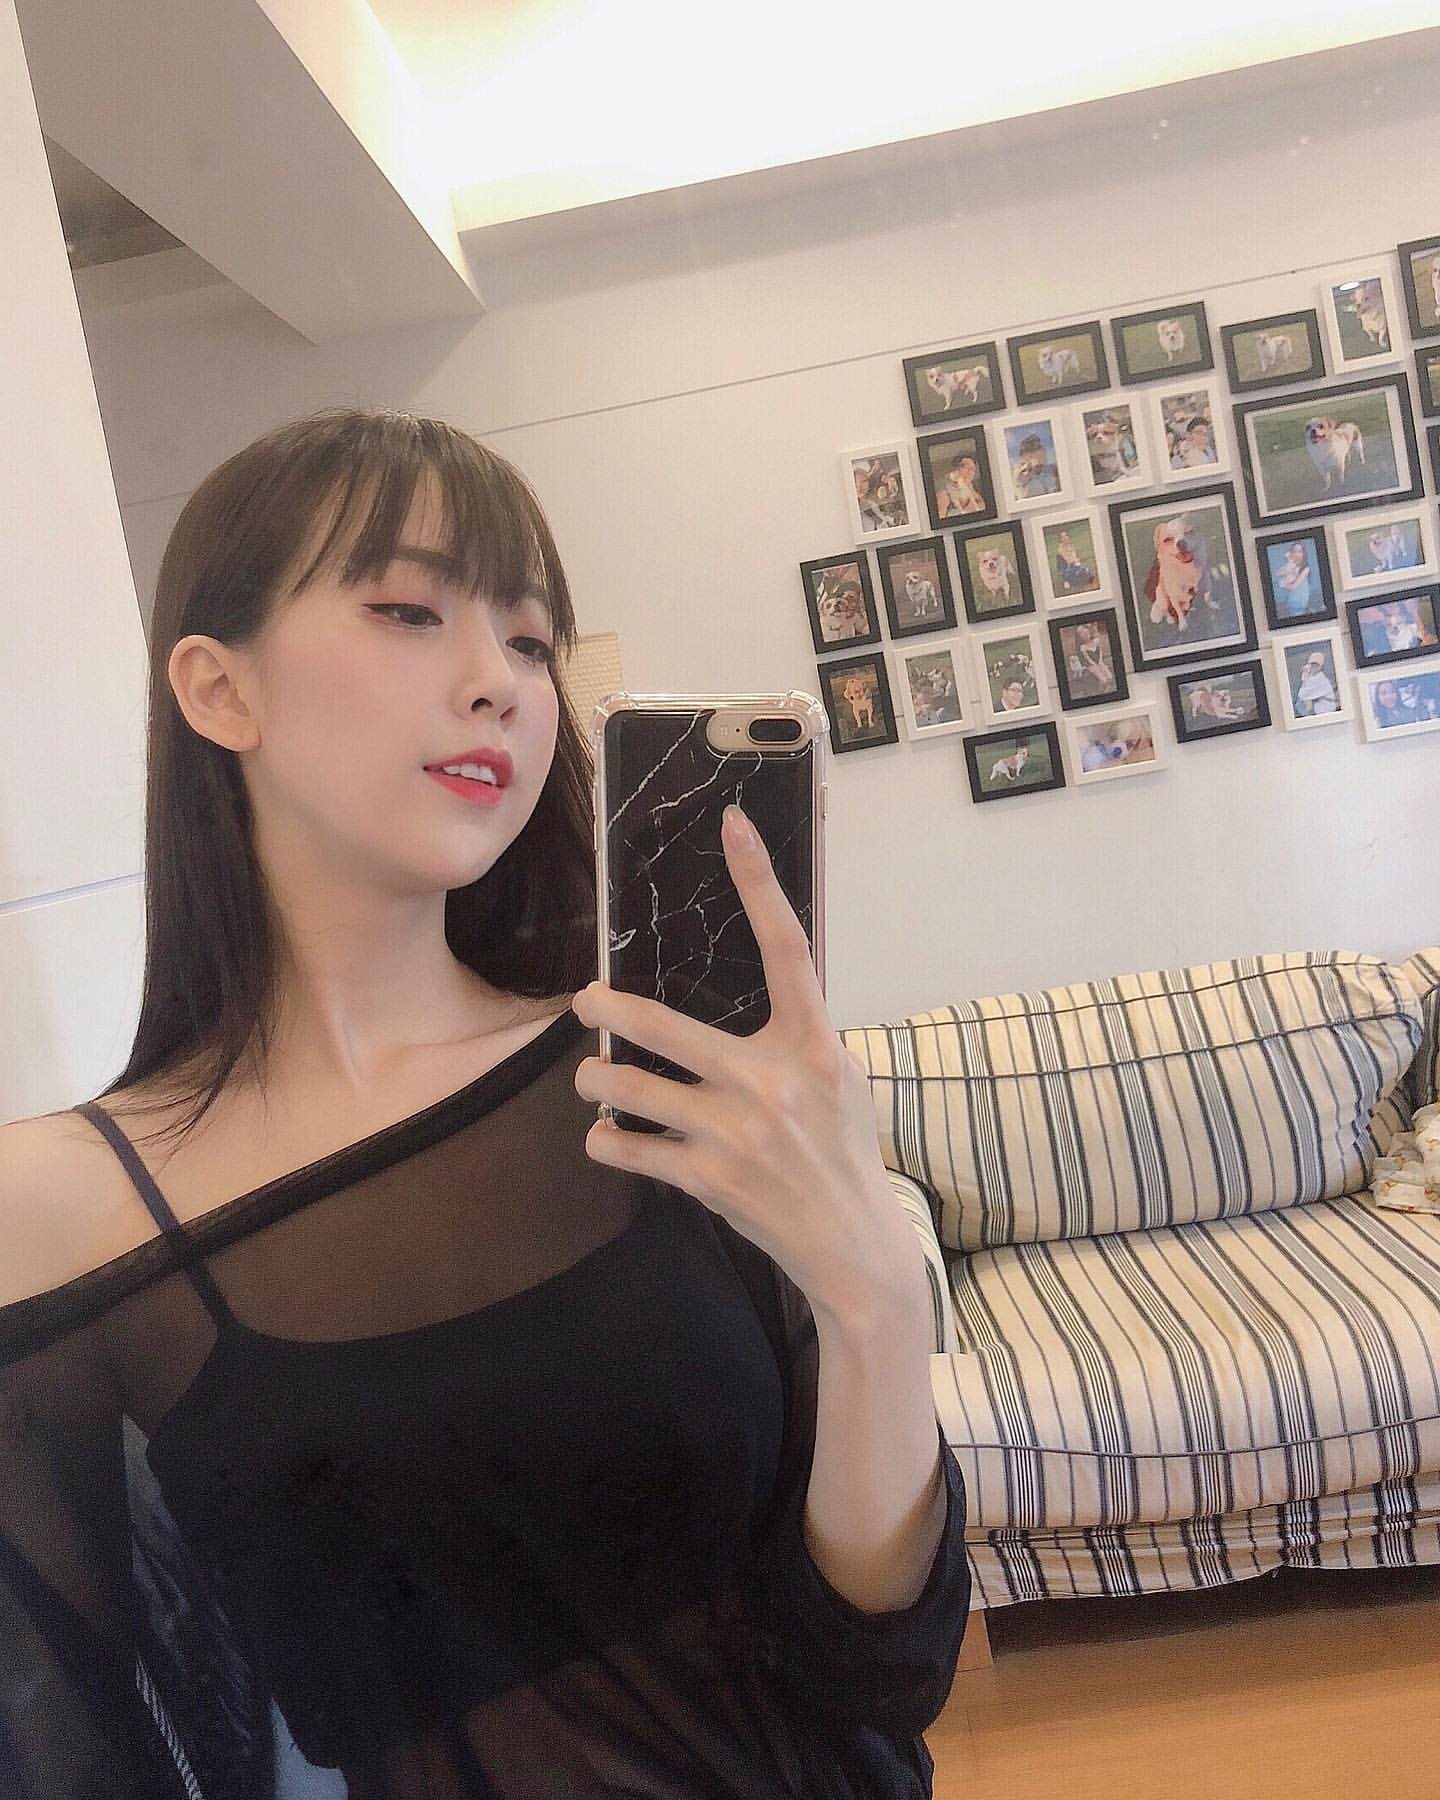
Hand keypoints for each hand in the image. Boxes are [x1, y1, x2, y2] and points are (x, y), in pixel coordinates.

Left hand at [570, 805, 918, 1319]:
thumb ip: (795, 1034)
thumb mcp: (837, 1079)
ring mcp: (735, 1132)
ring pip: (627, 1088)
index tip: (733, 827)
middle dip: (606, 1010)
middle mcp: (770, 1081)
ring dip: (596, 1080)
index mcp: (812, 1043)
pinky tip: (608, 1137)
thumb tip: (757, 982)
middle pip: (663, 1025)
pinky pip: (626, 1148)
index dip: (760, 882)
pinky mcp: (707, 1178)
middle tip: (585, 1002)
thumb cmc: (841, 1150)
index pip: (787, 948)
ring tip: (593, 1078)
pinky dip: (607, 1141)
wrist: (852, 1243)